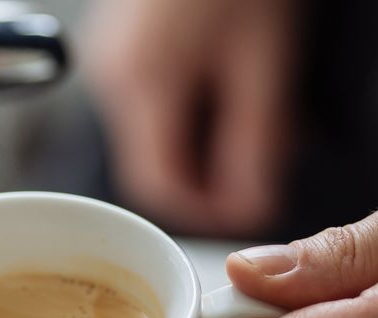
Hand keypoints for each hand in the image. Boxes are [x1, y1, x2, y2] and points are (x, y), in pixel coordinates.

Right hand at [85, 0, 296, 236]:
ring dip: (206, 143)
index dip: (205, 210)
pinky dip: (194, 110)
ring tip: (260, 120)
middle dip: (210, 178)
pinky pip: (153, 100)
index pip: (158, 185)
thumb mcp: (264, 59)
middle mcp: (113, 77)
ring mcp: (112, 60)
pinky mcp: (122, 46)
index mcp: (141, 85)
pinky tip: (233, 86)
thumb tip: (253, 210)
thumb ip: (257, 142)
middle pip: (153, 162)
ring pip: (155, 132)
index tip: (250, 209)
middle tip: (265, 169)